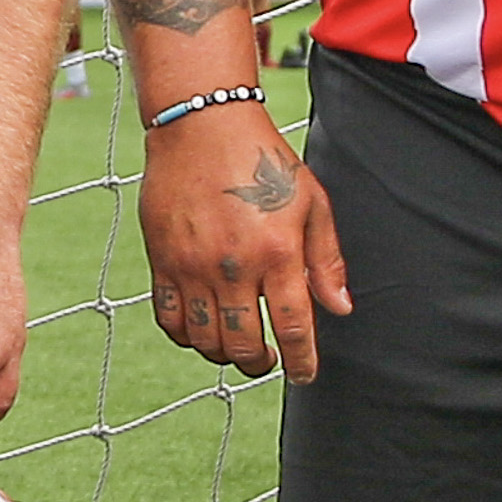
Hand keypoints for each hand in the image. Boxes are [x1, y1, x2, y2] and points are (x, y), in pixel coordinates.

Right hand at [135, 103, 347, 382]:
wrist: (202, 126)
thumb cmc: (263, 159)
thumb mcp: (311, 201)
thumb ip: (326, 259)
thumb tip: (339, 308)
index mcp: (278, 251)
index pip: (294, 327)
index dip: (302, 361)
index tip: (304, 375)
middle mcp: (234, 266)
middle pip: (244, 345)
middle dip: (259, 364)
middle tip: (267, 361)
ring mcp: (193, 266)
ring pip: (204, 339)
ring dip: (223, 354)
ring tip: (235, 346)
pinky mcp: (162, 260)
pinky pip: (169, 319)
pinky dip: (185, 336)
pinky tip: (200, 329)